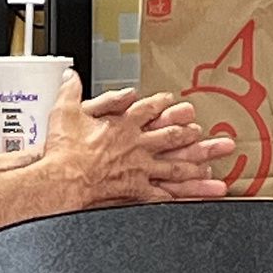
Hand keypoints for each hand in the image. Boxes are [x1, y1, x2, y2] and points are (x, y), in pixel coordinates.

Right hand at [45, 73, 233, 204]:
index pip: (148, 109)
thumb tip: (71, 76)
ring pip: (174, 165)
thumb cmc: (62, 150)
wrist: (63, 179)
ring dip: (194, 165)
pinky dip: (179, 195)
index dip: (163, 105)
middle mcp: (136, 144)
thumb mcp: (62, 112)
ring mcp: (139, 167)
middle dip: (191, 134)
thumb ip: (70, 91)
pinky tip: (191, 196)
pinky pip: (162, 193)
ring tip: (211, 168)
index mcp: (122, 123)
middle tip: (204, 134)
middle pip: (171, 136)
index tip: (174, 102)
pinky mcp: (136, 189)